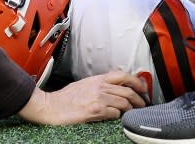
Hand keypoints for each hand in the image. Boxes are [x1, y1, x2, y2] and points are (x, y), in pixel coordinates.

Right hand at [17, 72, 147, 124]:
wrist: (51, 106)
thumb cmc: (65, 98)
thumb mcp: (85, 84)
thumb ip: (100, 84)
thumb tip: (115, 88)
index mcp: (97, 79)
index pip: (123, 75)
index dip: (137, 81)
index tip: (143, 88)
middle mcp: (100, 87)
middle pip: (128, 90)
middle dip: (139, 98)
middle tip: (143, 104)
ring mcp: (98, 99)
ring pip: (124, 102)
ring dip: (131, 109)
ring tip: (132, 113)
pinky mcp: (95, 111)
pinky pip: (115, 113)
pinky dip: (119, 116)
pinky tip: (117, 117)